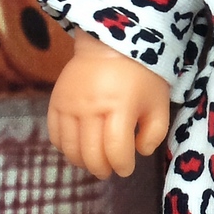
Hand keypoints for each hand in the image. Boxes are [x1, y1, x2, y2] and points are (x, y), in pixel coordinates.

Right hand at [47, 30, 170, 178]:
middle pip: (91, 153)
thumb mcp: (158, 101)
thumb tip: (140, 153)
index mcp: (120, 106)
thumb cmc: (141, 74)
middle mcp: (91, 107)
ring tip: (95, 162)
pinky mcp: (56, 102)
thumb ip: (155, 132)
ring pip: (70, 148)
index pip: (115, 149)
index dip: (122, 165)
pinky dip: (65, 148)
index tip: (127, 169)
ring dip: (83, 162)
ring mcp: (69, 105)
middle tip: (110, 170)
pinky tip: (78, 148)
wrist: (111, 43)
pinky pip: (55, 135)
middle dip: (102, 168)